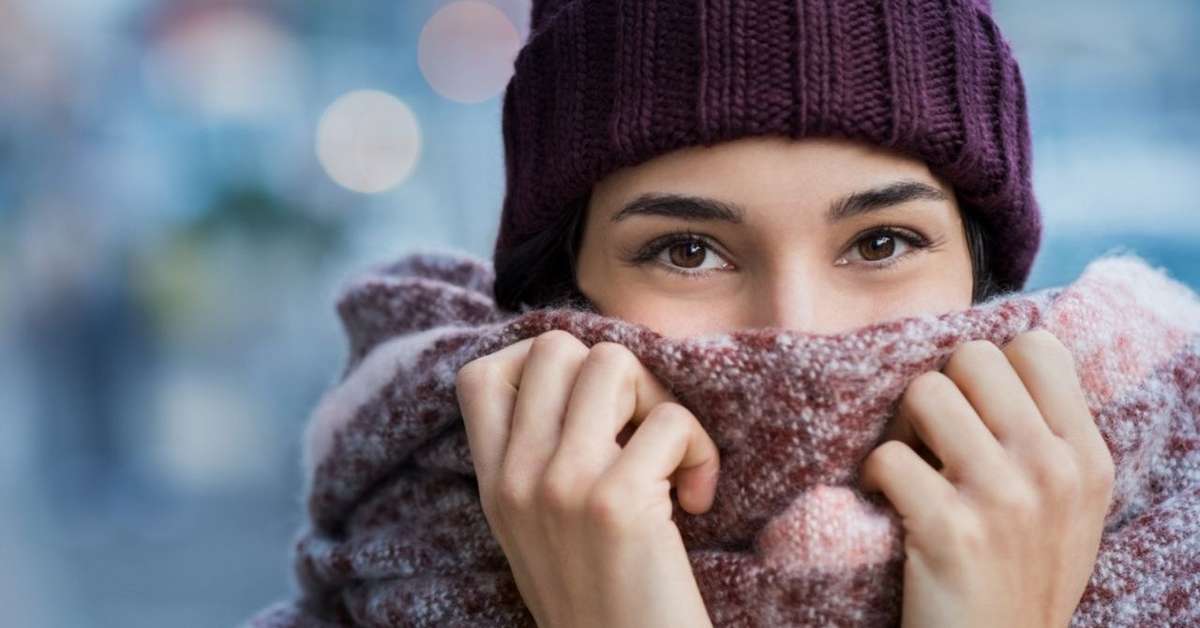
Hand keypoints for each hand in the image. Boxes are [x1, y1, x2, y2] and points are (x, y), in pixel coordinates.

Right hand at [455, 330, 719, 627]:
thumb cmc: (604, 599)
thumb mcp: (541, 530)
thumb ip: (540, 461)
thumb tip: (588, 374)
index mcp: (494, 484)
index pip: (482, 375)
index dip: (543, 367)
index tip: (590, 409)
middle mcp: (515, 478)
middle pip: (556, 348)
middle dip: (616, 375)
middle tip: (640, 432)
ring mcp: (560, 486)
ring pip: (612, 363)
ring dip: (660, 400)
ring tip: (670, 458)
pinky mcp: (615, 502)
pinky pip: (670, 420)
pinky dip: (700, 451)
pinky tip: (698, 500)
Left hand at [859, 329, 1114, 627]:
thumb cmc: (1022, 575)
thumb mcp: (1068, 506)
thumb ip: (1046, 437)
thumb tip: (985, 363)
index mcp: (1085, 456)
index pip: (1037, 346)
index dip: (991, 368)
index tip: (976, 409)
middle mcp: (1052, 468)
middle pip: (972, 358)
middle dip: (941, 390)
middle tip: (932, 437)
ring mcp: (1003, 497)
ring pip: (925, 392)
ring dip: (902, 427)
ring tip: (911, 466)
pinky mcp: (949, 529)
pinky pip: (889, 455)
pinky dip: (874, 475)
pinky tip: (888, 501)